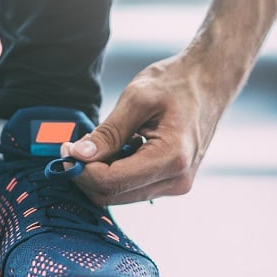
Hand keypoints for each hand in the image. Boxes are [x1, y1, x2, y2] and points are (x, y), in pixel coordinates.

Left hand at [62, 53, 229, 204]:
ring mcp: (177, 184)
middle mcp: (177, 180)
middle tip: (72, 147)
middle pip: (113, 195)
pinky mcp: (172, 181)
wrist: (210, 81)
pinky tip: (117, 148)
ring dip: (100, 174)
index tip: (66, 148)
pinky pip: (133, 187)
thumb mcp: (136, 99)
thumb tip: (78, 155)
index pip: (111, 182)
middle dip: (86, 175)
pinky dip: (115, 172)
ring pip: (120, 195)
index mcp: (171, 158)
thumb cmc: (176, 82)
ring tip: (97, 143)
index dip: (81, 170)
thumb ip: (107, 132)